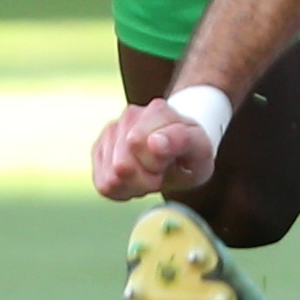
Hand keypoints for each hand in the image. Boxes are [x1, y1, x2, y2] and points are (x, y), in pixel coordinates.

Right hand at [93, 99, 216, 201]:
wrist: (180, 149)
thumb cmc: (191, 153)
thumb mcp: (200, 151)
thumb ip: (181, 141)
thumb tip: (153, 142)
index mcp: (158, 110)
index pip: (136, 144)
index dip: (156, 167)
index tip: (169, 164)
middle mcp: (130, 115)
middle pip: (121, 167)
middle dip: (143, 179)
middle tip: (160, 171)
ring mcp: (111, 131)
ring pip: (110, 178)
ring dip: (133, 184)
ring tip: (148, 172)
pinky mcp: (99, 149)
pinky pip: (102, 183)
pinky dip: (121, 189)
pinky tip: (136, 177)